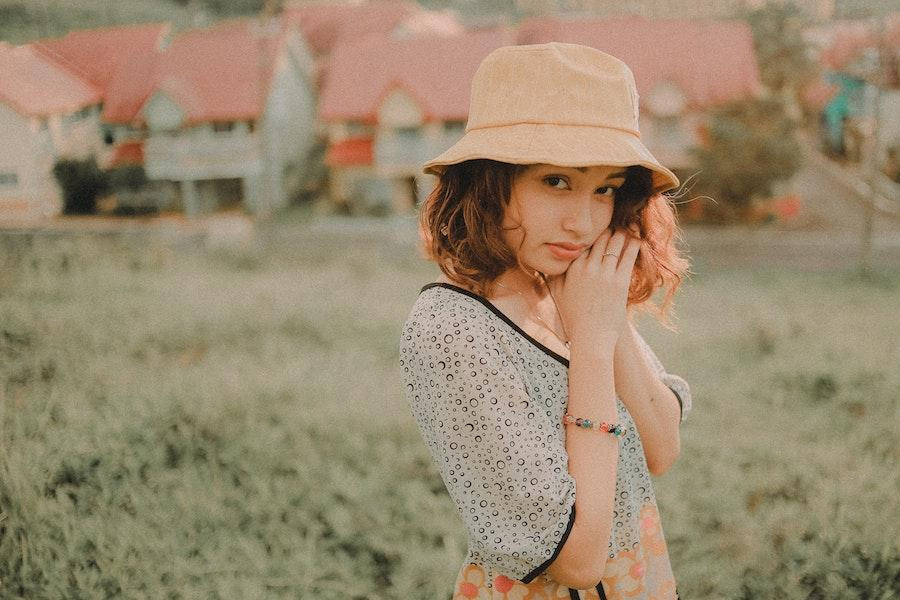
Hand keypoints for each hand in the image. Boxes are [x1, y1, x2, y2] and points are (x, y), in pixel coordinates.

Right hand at [546, 228, 641, 352]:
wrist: (591, 337)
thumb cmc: (574, 318)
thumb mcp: (559, 295)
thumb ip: (556, 276)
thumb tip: (552, 264)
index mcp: (573, 269)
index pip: (583, 244)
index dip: (591, 236)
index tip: (597, 231)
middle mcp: (588, 268)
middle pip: (600, 240)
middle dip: (607, 231)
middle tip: (614, 226)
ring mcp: (605, 274)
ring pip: (615, 245)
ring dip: (621, 235)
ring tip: (626, 230)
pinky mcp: (620, 282)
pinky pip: (628, 257)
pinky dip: (634, 246)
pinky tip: (638, 241)